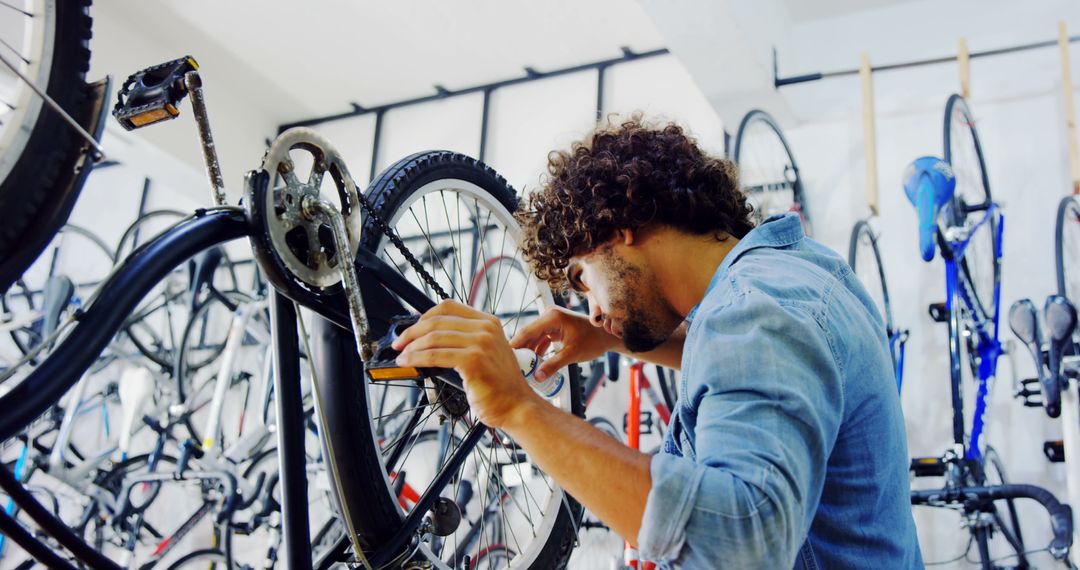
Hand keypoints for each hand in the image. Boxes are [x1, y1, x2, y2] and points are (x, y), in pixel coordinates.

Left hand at [391, 300, 542, 429]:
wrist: (517, 406)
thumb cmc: (499, 386)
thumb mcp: (485, 354)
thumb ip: (464, 341)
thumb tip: (429, 340)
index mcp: (488, 322)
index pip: (449, 307)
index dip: (425, 316)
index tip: (413, 329)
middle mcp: (486, 329)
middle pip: (438, 320)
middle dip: (412, 331)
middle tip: (399, 343)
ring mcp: (481, 343)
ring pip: (433, 337)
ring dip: (411, 347)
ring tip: (402, 356)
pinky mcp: (473, 360)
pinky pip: (435, 355)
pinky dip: (417, 358)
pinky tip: (408, 363)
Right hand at [509, 305, 619, 381]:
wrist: (605, 336)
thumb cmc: (593, 341)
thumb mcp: (572, 354)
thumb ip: (554, 364)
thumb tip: (538, 376)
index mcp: (552, 317)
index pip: (527, 331)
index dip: (515, 344)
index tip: (505, 356)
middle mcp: (549, 315)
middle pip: (528, 334)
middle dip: (521, 349)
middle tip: (511, 364)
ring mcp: (551, 321)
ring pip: (533, 337)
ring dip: (528, 351)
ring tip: (520, 366)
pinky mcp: (554, 328)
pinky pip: (540, 339)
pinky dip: (537, 350)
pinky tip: (533, 363)